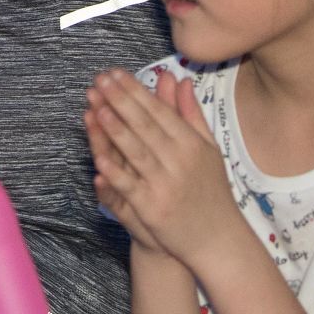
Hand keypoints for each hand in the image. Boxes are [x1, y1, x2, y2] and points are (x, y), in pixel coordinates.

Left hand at [85, 69, 237, 265]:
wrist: (217, 239)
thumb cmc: (211, 190)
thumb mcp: (208, 148)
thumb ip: (191, 113)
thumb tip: (181, 79)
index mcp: (192, 144)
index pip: (159, 111)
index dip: (136, 91)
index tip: (116, 73)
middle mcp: (180, 161)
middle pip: (145, 126)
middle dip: (120, 100)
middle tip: (99, 80)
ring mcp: (166, 185)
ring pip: (136, 152)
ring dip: (115, 129)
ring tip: (96, 106)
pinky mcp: (153, 209)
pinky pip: (131, 187)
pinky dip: (115, 173)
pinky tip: (99, 157)